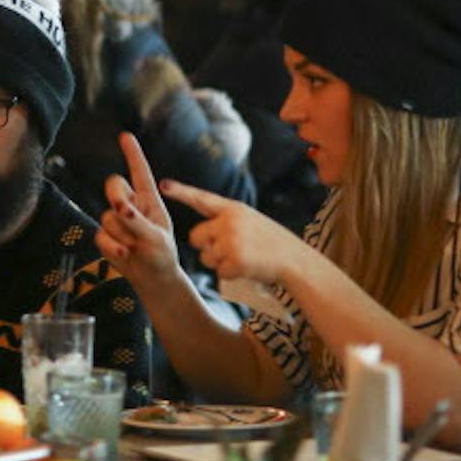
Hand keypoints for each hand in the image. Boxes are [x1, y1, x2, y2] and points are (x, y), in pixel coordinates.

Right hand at [96, 133, 179, 282]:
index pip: (140, 172)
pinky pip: (100, 234)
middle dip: (116, 196)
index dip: (132, 153)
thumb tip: (120, 208)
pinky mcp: (105, 236)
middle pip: (114, 185)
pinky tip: (124, 253)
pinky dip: (112, 246)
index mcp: (149, 200)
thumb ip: (138, 221)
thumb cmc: (162, 255)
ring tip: (137, 248)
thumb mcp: (157, 238)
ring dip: (122, 234)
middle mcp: (131, 204)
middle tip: (124, 212)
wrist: (153, 278)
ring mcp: (117, 219)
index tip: (125, 136)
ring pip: (107, 215)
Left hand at [160, 180, 304, 286]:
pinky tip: (248, 270)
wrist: (297, 262)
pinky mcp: (235, 260)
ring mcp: (232, 240)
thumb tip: (201, 237)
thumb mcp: (251, 221)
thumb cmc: (274, 244)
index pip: (202, 198)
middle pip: (196, 237)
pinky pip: (219, 273)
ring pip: (207, 257)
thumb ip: (228, 222)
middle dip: (207, 247)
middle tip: (232, 250)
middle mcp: (229, 221)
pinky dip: (231, 276)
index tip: (163, 184)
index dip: (181, 191)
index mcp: (234, 209)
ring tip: (245, 259)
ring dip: (220, 263)